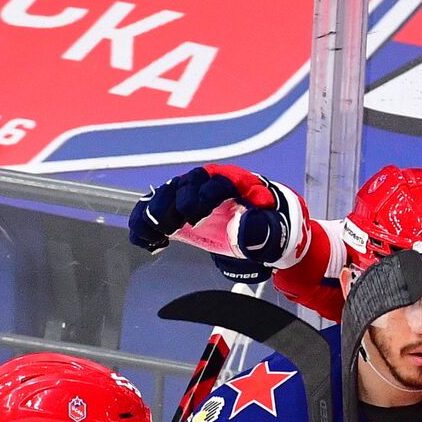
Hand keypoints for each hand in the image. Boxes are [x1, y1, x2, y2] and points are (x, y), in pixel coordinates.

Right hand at [127, 165, 311, 279]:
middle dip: (176, 203)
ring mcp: (195, 194)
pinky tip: (145, 240)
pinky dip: (147, 221)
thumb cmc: (274, 227)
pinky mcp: (182, 209)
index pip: (218, 182)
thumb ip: (262, 230)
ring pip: (169, 193)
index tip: (194, 216)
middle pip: (188, 183)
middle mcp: (213, 182)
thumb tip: (241, 228)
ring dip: (156, 211)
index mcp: (239, 182)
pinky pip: (159, 208)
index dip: (204, 196)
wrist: (270, 231)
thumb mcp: (277, 233)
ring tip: (152, 233)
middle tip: (170, 226)